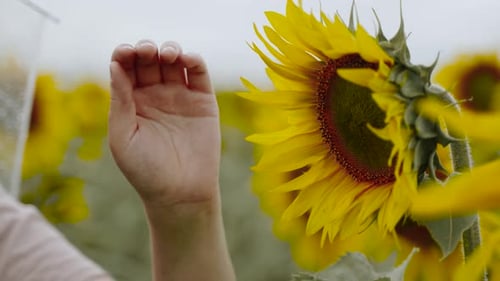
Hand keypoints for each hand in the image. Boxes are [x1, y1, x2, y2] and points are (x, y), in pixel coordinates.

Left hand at [108, 40, 220, 207]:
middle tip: (146, 52)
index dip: (124, 55)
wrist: (180, 194)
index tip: (125, 53)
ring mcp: (180, 97)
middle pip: (149, 60)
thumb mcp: (123, 136)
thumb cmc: (145, 170)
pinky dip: (193, 60)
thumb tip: (114, 64)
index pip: (126, 68)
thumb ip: (120, 100)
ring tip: (167, 55)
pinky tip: (186, 59)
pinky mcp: (203, 102)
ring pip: (174, 61)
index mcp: (131, 102)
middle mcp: (155, 96)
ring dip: (169, 50)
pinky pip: (198, 73)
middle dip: (146, 49)